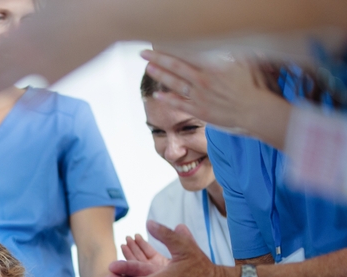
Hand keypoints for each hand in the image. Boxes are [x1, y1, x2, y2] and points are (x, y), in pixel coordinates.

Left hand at [0, 1, 116, 86]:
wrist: (107, 15)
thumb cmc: (78, 4)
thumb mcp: (45, 7)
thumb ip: (27, 20)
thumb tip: (20, 22)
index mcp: (19, 35)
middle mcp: (26, 55)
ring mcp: (41, 69)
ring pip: (10, 84)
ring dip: (1, 85)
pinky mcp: (58, 77)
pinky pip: (35, 94)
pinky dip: (27, 95)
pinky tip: (22, 97)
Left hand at [141, 49, 292, 148]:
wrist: (256, 111)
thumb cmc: (257, 85)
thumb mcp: (248, 61)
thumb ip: (234, 51)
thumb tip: (226, 43)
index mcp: (213, 65)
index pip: (187, 53)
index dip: (172, 47)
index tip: (160, 42)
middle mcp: (202, 79)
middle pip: (175, 66)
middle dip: (158, 58)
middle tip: (143, 53)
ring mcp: (199, 95)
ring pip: (174, 83)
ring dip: (159, 75)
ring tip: (148, 68)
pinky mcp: (200, 110)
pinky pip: (179, 104)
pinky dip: (167, 99)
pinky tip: (157, 95)